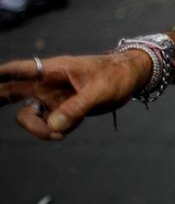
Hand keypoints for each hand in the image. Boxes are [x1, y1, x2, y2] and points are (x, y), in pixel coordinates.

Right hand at [0, 52, 151, 139]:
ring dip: (38, 129)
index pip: (22, 70)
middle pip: (11, 91)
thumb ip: (77, 107)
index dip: (3, 74)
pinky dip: (53, 132)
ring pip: (28, 117)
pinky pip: (46, 126)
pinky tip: (69, 129)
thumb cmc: (116, 75)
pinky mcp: (60, 111)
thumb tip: (53, 126)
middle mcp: (47, 84)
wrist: (132, 79)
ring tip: (59, 134)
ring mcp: (52, 98)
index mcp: (54, 70)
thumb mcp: (100, 90)